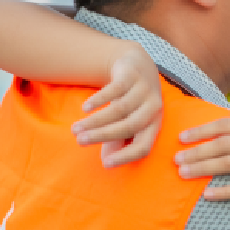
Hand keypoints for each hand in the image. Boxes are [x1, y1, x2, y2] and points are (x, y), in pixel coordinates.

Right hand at [71, 42, 162, 166]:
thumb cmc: (132, 103)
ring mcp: (144, 90)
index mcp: (155, 125)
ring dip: (94, 120)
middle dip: (102, 136)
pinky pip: (114, 89)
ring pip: (119, 109)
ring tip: (75, 128)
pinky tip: (84, 108)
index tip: (105, 164)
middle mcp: (153, 108)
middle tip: (80, 141)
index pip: (144, 146)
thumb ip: (118, 141)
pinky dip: (98, 100)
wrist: (137, 66)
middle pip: (129, 126)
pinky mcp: (132, 75)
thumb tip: (106, 161)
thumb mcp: (127, 122)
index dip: (126, 156)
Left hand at [176, 105, 229, 204]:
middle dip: (195, 151)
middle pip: (222, 144)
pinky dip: (224, 191)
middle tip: (175, 158)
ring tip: (183, 173)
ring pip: (228, 164)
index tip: (183, 137)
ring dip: (202, 168)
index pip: (226, 125)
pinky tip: (207, 195)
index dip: (201, 130)